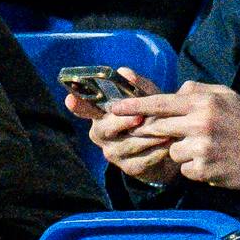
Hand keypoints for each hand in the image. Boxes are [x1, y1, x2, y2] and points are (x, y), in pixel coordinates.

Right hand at [67, 67, 181, 186]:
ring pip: (128, 144)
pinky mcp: (130, 167)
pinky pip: (143, 159)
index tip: (70, 99)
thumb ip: (138, 87)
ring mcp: (113, 153)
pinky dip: (158, 150)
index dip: (77, 105)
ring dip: (148, 136)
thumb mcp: (147, 100)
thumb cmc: (151, 118)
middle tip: (138, 118)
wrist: (167, 148)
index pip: (84, 109)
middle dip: (122, 122)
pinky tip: (168, 143)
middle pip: (105, 128)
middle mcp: (101, 134)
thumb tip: (125, 72)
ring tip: (165, 130)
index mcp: (101, 115)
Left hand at [111, 80, 239, 192]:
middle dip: (161, 133)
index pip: (159, 102)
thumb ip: (197, 91)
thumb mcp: (226, 96)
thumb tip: (174, 92)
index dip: (133, 105)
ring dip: (183, 152)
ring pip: (171, 150)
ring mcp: (200, 148)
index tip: (113, 108)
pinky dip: (194, 168)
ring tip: (209, 149)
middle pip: (158, 128)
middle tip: (182, 135)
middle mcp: (198, 123)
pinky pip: (183, 168)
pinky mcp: (203, 169)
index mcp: (203, 102)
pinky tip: (214, 162)